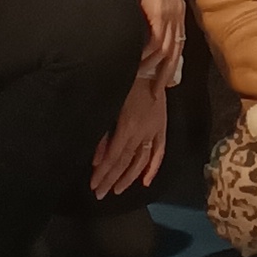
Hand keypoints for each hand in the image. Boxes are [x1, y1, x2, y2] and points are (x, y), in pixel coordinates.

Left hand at [91, 66, 169, 198]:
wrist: (151, 62)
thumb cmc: (127, 79)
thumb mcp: (111, 103)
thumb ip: (103, 133)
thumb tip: (97, 158)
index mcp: (127, 126)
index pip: (113, 158)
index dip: (103, 174)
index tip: (94, 186)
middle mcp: (142, 132)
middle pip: (125, 163)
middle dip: (111, 180)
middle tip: (100, 194)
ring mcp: (154, 130)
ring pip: (141, 161)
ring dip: (129, 178)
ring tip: (117, 190)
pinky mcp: (162, 126)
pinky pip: (159, 151)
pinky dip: (153, 167)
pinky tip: (145, 180)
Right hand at [136, 0, 187, 86]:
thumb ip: (154, 16)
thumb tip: (146, 36)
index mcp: (177, 13)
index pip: (177, 47)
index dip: (170, 67)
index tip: (163, 84)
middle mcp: (177, 16)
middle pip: (173, 54)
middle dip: (164, 76)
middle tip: (154, 93)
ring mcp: (170, 15)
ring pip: (164, 51)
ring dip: (152, 68)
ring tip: (139, 79)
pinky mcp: (159, 12)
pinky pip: (154, 41)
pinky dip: (146, 55)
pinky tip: (136, 62)